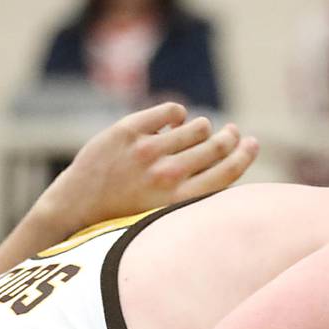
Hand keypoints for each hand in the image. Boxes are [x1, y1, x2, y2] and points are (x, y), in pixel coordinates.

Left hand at [31, 102, 258, 235]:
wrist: (77, 207)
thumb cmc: (124, 217)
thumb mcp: (163, 216)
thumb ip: (192, 196)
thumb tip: (225, 167)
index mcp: (178, 202)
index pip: (226, 173)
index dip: (244, 155)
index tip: (252, 144)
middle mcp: (166, 176)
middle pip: (215, 146)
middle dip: (229, 137)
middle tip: (232, 132)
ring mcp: (147, 151)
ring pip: (196, 126)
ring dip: (201, 127)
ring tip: (200, 130)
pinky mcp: (128, 131)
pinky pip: (170, 111)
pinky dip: (177, 113)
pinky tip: (175, 120)